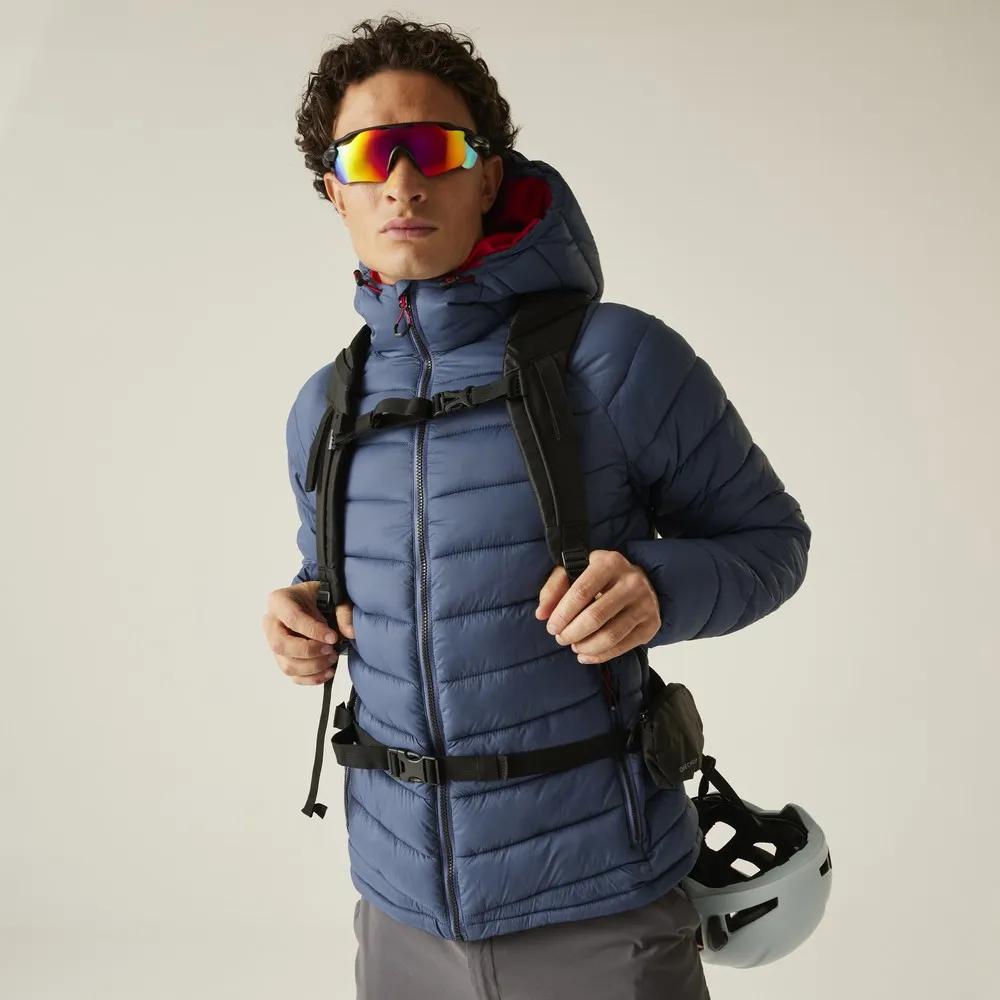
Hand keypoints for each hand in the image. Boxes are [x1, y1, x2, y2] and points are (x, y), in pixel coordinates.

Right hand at [262, 581, 354, 685]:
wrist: (311, 602)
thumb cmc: (318, 596)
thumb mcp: (332, 594)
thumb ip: (343, 611)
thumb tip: (350, 632)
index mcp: (279, 601)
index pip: (292, 618)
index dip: (313, 631)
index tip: (333, 637)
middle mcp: (271, 623)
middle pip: (280, 645)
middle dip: (309, 652)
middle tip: (331, 650)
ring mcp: (274, 643)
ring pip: (286, 665)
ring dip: (312, 667)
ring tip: (332, 659)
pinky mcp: (282, 658)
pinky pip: (292, 675)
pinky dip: (311, 678)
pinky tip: (328, 672)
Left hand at [535, 550, 659, 663]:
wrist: (641, 581)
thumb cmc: (600, 577)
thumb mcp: (575, 571)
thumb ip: (554, 588)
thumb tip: (541, 614)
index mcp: (610, 562)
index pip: (581, 591)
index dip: (562, 613)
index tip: (551, 626)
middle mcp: (632, 581)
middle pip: (595, 616)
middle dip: (572, 632)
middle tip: (560, 638)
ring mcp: (645, 603)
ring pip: (610, 635)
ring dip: (586, 646)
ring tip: (574, 647)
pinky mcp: (651, 624)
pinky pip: (623, 647)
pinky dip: (600, 655)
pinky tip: (586, 655)